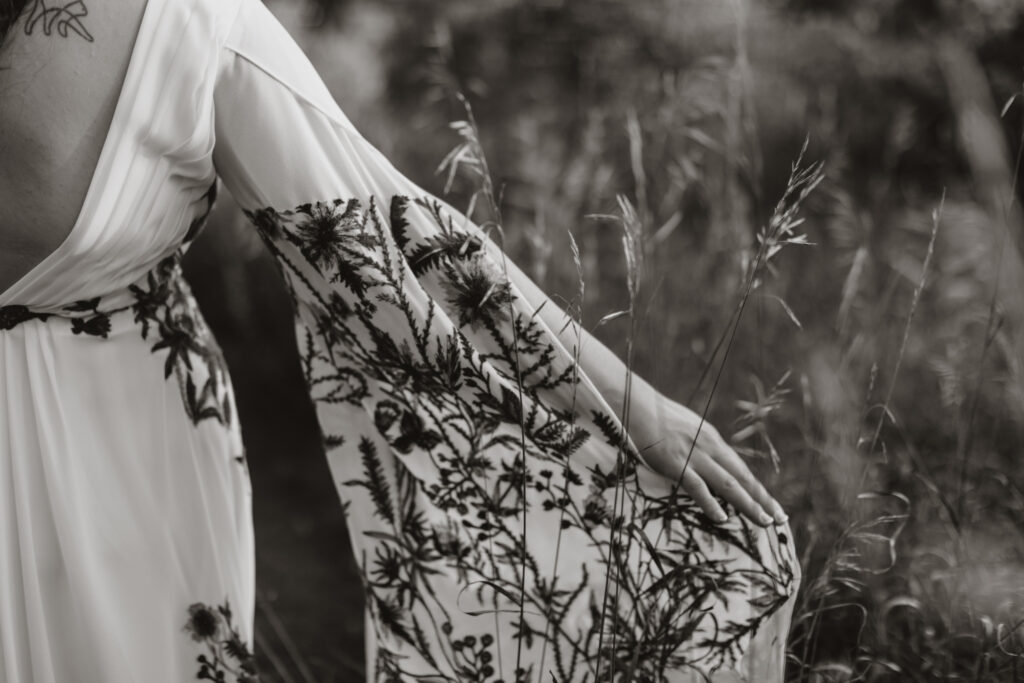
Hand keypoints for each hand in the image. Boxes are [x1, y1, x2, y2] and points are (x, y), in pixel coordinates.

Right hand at [635, 396, 787, 526]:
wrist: (636, 404)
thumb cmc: (655, 415)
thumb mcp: (685, 429)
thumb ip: (697, 445)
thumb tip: (704, 461)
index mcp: (712, 440)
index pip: (741, 470)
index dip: (758, 490)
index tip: (773, 506)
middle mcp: (709, 447)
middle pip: (742, 478)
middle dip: (762, 500)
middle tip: (780, 519)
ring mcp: (693, 456)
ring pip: (727, 484)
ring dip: (748, 504)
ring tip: (764, 521)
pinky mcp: (675, 463)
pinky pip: (696, 486)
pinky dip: (710, 503)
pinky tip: (721, 518)